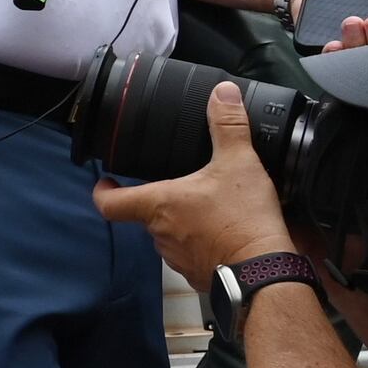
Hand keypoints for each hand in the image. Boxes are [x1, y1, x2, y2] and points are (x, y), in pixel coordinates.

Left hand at [90, 83, 302, 289]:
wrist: (265, 272)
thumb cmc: (243, 218)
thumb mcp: (238, 163)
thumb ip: (228, 126)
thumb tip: (222, 93)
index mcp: (158, 205)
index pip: (109, 203)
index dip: (103, 191)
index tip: (105, 182)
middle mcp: (159, 234)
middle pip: (147, 214)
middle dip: (162, 201)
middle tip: (184, 186)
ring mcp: (176, 258)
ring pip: (170, 235)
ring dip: (184, 223)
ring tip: (210, 207)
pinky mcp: (196, 274)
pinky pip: (192, 255)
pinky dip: (203, 243)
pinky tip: (225, 232)